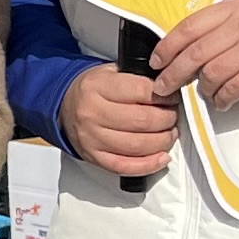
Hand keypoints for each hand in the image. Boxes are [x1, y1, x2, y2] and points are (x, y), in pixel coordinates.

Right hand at [60, 62, 179, 177]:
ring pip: (138, 145)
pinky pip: (126, 166)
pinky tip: (161, 157)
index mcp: (97, 86)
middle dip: (167, 120)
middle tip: (173, 116)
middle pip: (143, 120)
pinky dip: (149, 165)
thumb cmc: (94, 90)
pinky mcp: (94, 157)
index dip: (165, 96)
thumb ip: (138, 77)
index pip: (142, 91)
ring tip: (169, 134)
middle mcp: (92, 112)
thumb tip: (169, 87)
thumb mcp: (111, 72)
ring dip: (162, 142)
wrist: (65, 107)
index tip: (173, 98)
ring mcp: (92, 138)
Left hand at [151, 0, 238, 108]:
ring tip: (205, 93)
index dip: (167, 47)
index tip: (157, 61)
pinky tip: (222, 101)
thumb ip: (216, 26)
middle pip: (195, 53)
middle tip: (163, 87)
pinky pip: (231, 89)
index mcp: (232, 9)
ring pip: (211, 73)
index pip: (189, 27)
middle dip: (174, 73)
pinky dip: (222, 99)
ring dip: (203, 89)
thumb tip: (180, 47)